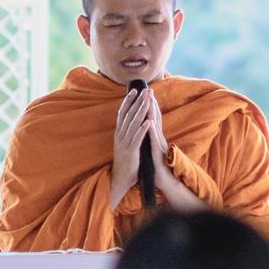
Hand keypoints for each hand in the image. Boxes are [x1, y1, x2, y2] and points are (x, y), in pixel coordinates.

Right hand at [109, 88, 151, 209]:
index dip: (128, 101)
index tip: (135, 90)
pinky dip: (143, 129)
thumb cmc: (125, 161)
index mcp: (119, 132)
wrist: (120, 178)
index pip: (123, 113)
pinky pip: (137, 138)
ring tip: (147, 100)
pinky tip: (148, 121)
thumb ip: (128, 132)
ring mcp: (124, 143)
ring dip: (141, 111)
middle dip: (137, 102)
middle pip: (129, 115)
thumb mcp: (125, 143)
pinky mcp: (130, 151)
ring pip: (133, 124)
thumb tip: (131, 120)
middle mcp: (120, 135)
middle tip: (144, 90)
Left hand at [145, 93, 169, 187]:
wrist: (166, 183)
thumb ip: (152, 142)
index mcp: (156, 139)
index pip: (153, 120)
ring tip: (150, 99)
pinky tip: (149, 121)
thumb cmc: (159, 169)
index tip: (146, 95)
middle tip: (149, 90)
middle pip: (156, 118)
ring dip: (153, 112)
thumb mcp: (153, 152)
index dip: (150, 107)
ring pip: (156, 126)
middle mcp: (158, 139)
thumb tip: (149, 133)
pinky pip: (154, 140)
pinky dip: (152, 130)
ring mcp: (159, 145)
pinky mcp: (157, 153)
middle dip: (152, 104)